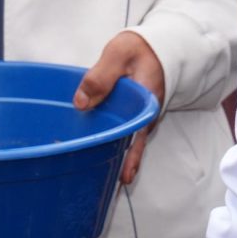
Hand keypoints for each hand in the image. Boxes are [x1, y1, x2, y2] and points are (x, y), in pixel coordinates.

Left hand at [74, 29, 167, 184]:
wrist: (155, 45)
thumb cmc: (138, 48)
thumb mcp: (119, 54)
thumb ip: (100, 76)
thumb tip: (80, 103)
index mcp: (146, 103)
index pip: (138, 135)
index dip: (131, 157)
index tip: (124, 177)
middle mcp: (146, 115)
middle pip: (134, 145)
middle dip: (124, 167)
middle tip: (112, 192)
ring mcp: (140, 117)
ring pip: (128, 141)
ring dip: (117, 159)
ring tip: (106, 185)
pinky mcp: (133, 115)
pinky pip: (124, 133)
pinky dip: (114, 145)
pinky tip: (99, 156)